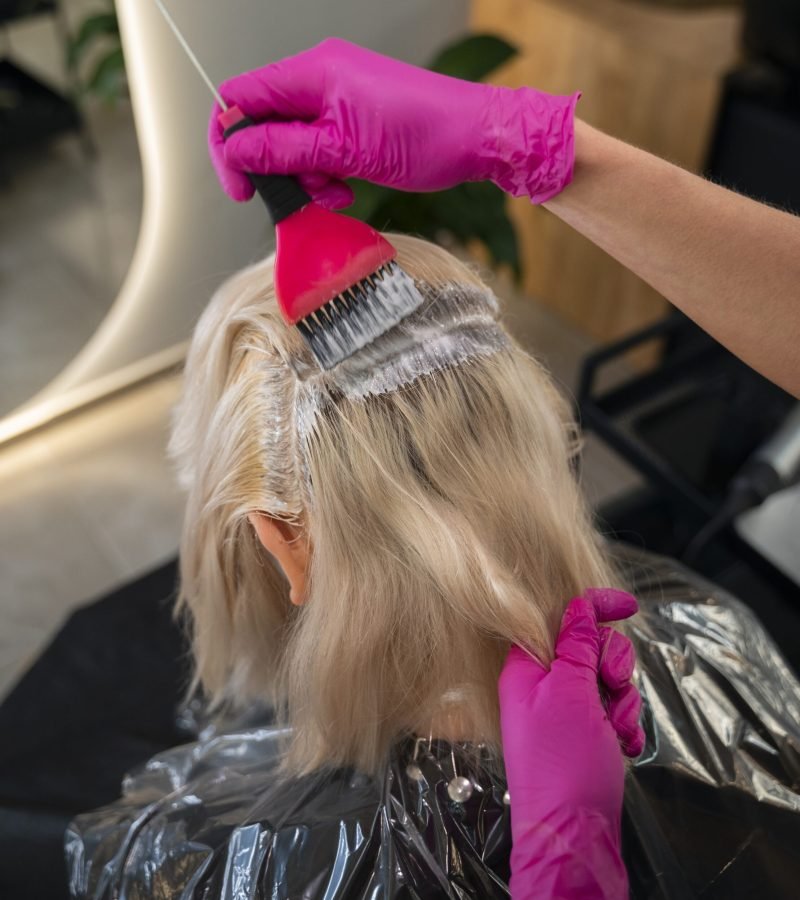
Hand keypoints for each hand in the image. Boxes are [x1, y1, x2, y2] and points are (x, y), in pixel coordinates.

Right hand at [208, 38, 580, 207]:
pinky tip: (347, 186)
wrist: (476, 136)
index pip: (240, 97)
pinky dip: (325, 171)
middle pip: (265, 122)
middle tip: (299, 195)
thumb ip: (284, 150)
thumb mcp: (344, 151)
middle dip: (276, 167)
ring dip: (304, 175)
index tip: (241, 187)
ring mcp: (338, 95)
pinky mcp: (354, 115)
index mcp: (313, 73)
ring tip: (336, 191)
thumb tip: (236, 150)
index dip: (230, 143)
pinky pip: (320, 145)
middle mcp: (320, 76)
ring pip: (292, 141)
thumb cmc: (424, 135)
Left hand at [498, 588, 642, 898]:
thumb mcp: (569, 693)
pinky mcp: (584, 734)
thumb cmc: (563, 764)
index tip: (629, 606)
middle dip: (612, 666)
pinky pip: (613, 710)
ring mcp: (564, 711)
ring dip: (622, 700)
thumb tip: (578, 607)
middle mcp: (542, 686)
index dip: (593, 607)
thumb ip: (575, 645)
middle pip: (589, 647)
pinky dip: (624, 723)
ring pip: (607, 680)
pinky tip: (623, 744)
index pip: (559, 618)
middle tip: (610, 688)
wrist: (573, 836)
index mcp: (526, 669)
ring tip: (615, 729)